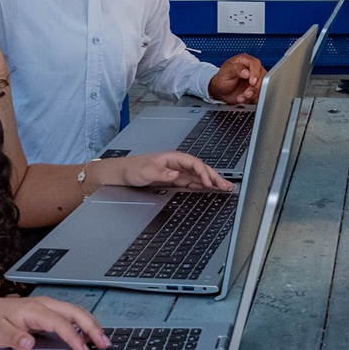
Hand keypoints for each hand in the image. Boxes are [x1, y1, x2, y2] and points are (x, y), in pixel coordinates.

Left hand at [0, 296, 108, 349]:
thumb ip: (12, 338)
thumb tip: (29, 343)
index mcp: (34, 310)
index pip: (61, 323)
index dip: (74, 337)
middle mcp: (45, 304)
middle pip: (76, 312)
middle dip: (92, 327)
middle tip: (104, 344)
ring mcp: (48, 306)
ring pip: (77, 312)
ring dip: (91, 325)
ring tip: (103, 342)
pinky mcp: (49, 312)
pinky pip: (72, 315)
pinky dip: (84, 324)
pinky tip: (89, 336)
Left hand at [102, 151, 231, 191]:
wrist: (121, 174)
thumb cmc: (131, 169)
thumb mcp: (144, 170)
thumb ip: (160, 172)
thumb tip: (175, 174)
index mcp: (173, 158)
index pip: (194, 163)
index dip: (204, 173)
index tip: (209, 183)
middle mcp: (177, 164)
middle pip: (200, 169)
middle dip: (215, 177)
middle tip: (227, 186)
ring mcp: (176, 172)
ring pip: (198, 177)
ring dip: (211, 182)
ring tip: (224, 189)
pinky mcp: (174, 181)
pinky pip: (192, 183)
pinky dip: (202, 187)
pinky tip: (209, 191)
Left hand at [208, 54, 265, 104]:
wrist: (220, 91)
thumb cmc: (222, 79)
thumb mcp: (226, 72)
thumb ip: (236, 69)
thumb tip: (247, 72)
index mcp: (244, 61)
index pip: (255, 64)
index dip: (255, 73)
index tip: (252, 82)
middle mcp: (252, 69)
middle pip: (262, 76)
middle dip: (255, 87)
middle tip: (246, 93)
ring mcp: (255, 79)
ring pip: (262, 86)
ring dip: (253, 94)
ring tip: (242, 97)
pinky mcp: (256, 88)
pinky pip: (260, 94)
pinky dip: (253, 99)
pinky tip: (245, 99)